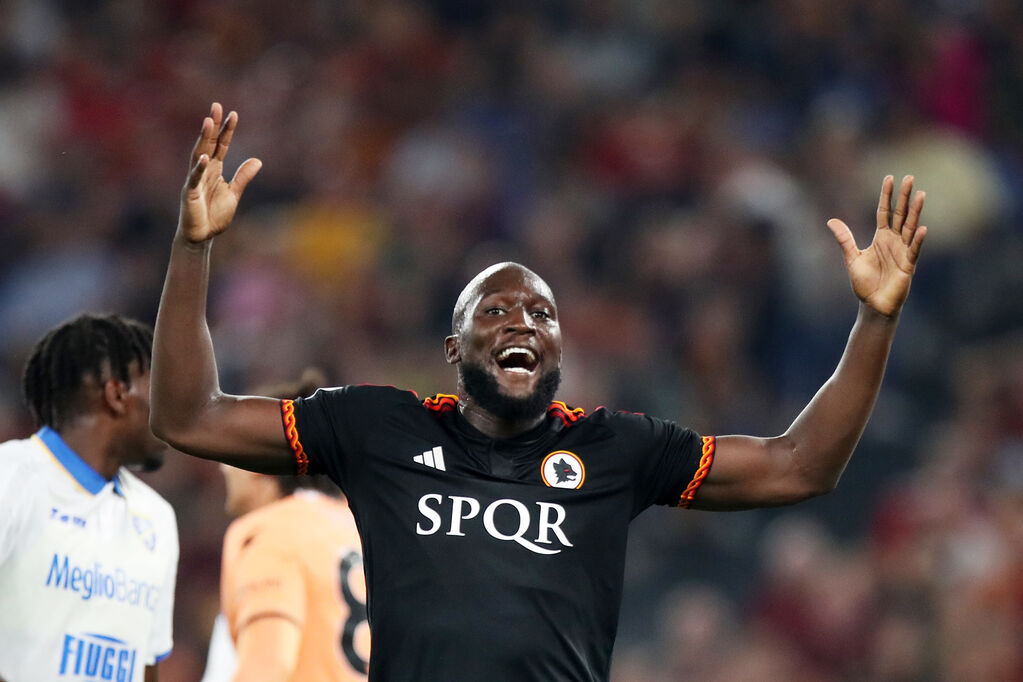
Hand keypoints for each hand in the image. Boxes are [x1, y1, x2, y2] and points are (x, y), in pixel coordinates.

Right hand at [179, 103, 261, 242]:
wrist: (202, 236)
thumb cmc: (214, 215)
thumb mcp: (234, 193)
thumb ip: (243, 177)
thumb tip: (257, 160)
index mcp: (214, 169)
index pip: (222, 145)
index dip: (227, 130)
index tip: (234, 114)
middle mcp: (203, 170)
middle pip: (209, 143)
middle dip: (213, 125)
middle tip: (217, 106)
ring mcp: (195, 180)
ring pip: (198, 154)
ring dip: (203, 138)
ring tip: (208, 121)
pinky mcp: (190, 193)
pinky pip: (194, 178)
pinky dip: (198, 168)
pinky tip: (203, 156)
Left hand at [827, 175, 926, 316]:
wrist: (873, 305)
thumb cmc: (865, 283)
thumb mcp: (852, 257)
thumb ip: (844, 239)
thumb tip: (831, 220)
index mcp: (881, 238)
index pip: (884, 212)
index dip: (886, 196)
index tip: (889, 178)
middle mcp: (894, 242)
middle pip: (900, 214)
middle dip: (903, 197)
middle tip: (909, 177)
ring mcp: (903, 252)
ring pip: (910, 227)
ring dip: (915, 212)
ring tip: (920, 194)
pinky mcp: (908, 266)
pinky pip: (914, 250)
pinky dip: (918, 240)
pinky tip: (922, 228)